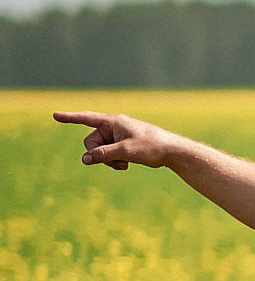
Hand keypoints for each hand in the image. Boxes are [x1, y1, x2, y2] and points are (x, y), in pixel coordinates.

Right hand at [53, 110, 200, 170]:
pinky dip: (114, 162)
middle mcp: (113, 127)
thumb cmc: (152, 146)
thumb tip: (85, 160)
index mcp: (113, 121)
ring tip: (125, 163)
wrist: (172, 152)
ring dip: (108, 160)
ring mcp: (117, 136)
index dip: (70, 118)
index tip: (55, 115)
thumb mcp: (126, 151)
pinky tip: (127, 165)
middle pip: (91, 142)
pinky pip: (108, 155)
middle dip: (99, 154)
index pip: (87, 118)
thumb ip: (104, 155)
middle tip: (117, 160)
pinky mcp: (122, 145)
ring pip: (99, 151)